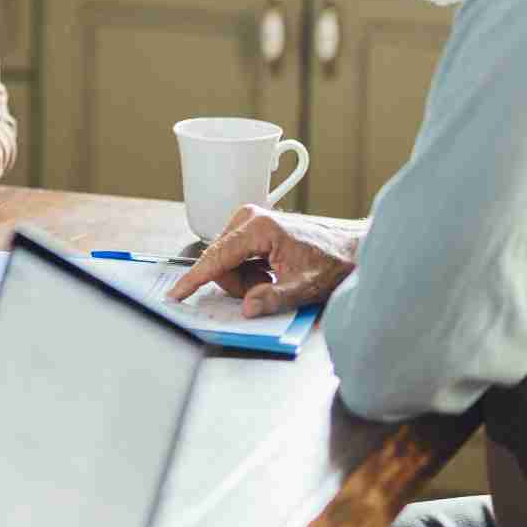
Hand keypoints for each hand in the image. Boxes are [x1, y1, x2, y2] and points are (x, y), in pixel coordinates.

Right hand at [166, 205, 362, 317]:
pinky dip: (247, 271)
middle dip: (237, 284)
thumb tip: (249, 308)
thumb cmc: (332, 262)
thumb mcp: (305, 287)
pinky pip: (233, 256)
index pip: (217, 258)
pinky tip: (269, 271)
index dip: (195, 279)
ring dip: (243, 278)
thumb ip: (275, 298)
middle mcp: (249, 218)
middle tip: (266, 289)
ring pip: (224, 261)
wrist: (349, 247)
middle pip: (219, 262)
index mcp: (259, 228)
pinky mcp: (251, 226)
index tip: (177, 294)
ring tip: (272, 279)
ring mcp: (249, 220)